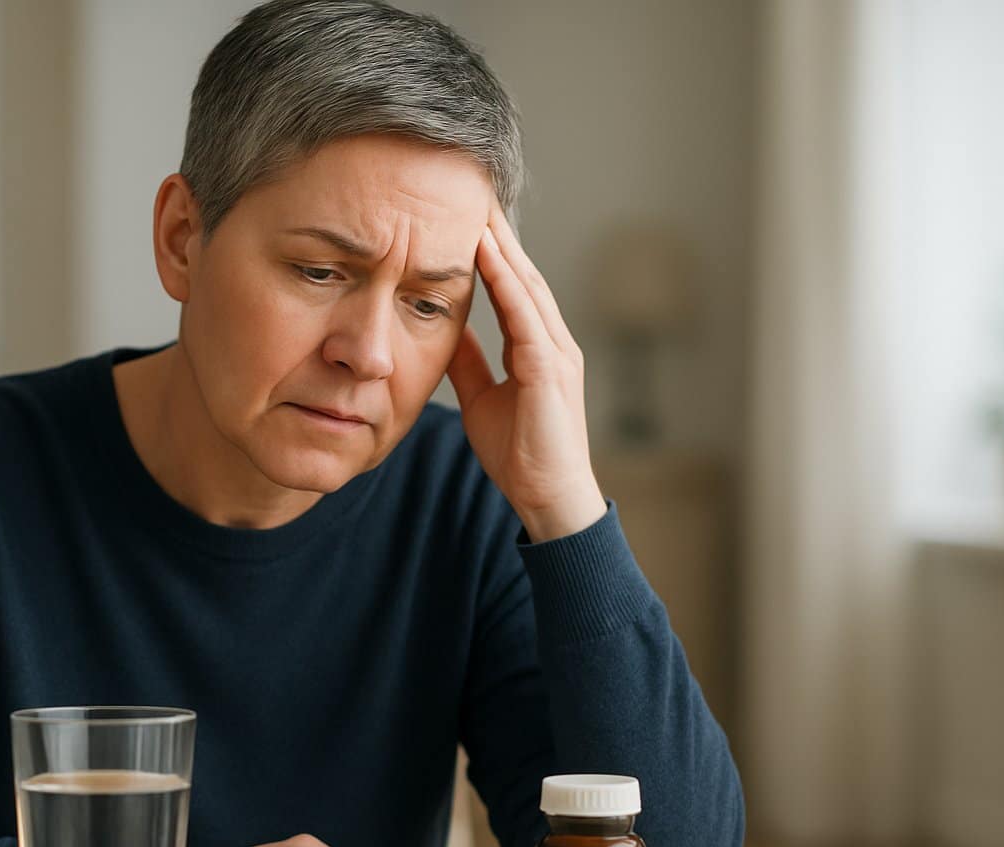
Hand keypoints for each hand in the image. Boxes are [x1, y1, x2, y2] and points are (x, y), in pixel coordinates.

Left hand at [446, 206, 606, 541]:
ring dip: (502, 246)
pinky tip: (487, 255)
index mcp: (536, 346)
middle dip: (499, 234)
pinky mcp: (550, 371)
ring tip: (477, 209)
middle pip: (523, 274)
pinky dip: (506, 283)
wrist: (546, 498)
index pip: (512, 286)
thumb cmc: (520, 454)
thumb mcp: (481, 398)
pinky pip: (525, 316)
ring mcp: (556, 353)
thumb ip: (469, 362)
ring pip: (527, 286)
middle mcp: (552, 341)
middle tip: (473, 192)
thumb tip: (447, 329)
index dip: (491, 251)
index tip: (464, 217)